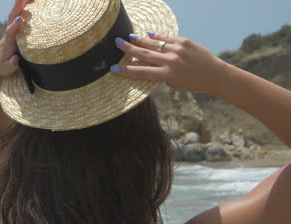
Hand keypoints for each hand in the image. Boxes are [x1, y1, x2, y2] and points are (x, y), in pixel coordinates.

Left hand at [0, 0, 29, 78]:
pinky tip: (31, 1)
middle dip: (18, 7)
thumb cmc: (2, 67)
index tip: (20, 19)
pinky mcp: (14, 30)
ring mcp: (11, 31)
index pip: (10, 34)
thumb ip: (11, 66)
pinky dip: (24, 7)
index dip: (14, 27)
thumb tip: (15, 59)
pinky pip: (19, 16)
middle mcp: (8, 35)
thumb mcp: (6, 70)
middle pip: (12, 19)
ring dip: (22, 4)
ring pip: (15, 15)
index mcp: (7, 44)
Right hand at [112, 33, 228, 94]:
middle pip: (144, 54)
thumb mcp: (175, 83)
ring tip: (128, 37)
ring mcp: (177, 50)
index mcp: (167, 75)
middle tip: (116, 43)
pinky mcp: (184, 42)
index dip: (126, 71)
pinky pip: (166, 38)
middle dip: (128, 49)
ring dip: (139, 40)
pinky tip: (147, 34)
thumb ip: (162, 75)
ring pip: (153, 44)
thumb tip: (150, 64)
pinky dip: (156, 37)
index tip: (113, 68)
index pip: (141, 72)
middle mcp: (171, 61)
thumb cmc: (194, 83)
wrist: (216, 75)